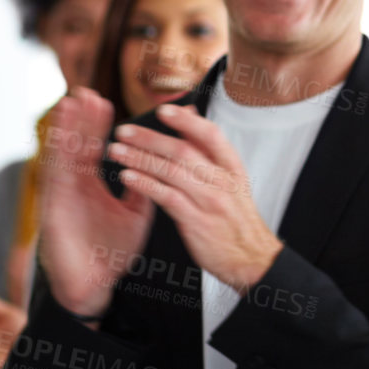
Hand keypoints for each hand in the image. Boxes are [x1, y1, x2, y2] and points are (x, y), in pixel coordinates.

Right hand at [37, 89, 154, 317]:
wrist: (94, 286)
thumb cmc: (109, 253)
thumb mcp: (134, 215)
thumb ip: (142, 188)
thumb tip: (156, 163)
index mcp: (91, 186)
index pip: (94, 148)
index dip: (97, 125)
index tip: (104, 100)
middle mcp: (73, 187)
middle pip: (75, 146)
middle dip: (80, 119)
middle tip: (85, 91)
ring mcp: (61, 197)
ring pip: (61, 157)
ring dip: (65, 130)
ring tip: (71, 102)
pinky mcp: (53, 210)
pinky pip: (54, 179)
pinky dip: (56, 157)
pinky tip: (59, 138)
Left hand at [107, 103, 282, 290]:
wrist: (252, 258)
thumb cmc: (236, 219)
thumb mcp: (232, 180)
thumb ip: (209, 151)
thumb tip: (190, 117)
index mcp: (232, 167)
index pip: (211, 134)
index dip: (187, 120)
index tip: (163, 110)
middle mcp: (222, 181)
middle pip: (183, 150)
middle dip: (149, 138)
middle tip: (124, 131)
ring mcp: (210, 201)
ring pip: (171, 171)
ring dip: (139, 158)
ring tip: (116, 151)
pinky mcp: (196, 221)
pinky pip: (167, 197)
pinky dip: (145, 184)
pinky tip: (128, 176)